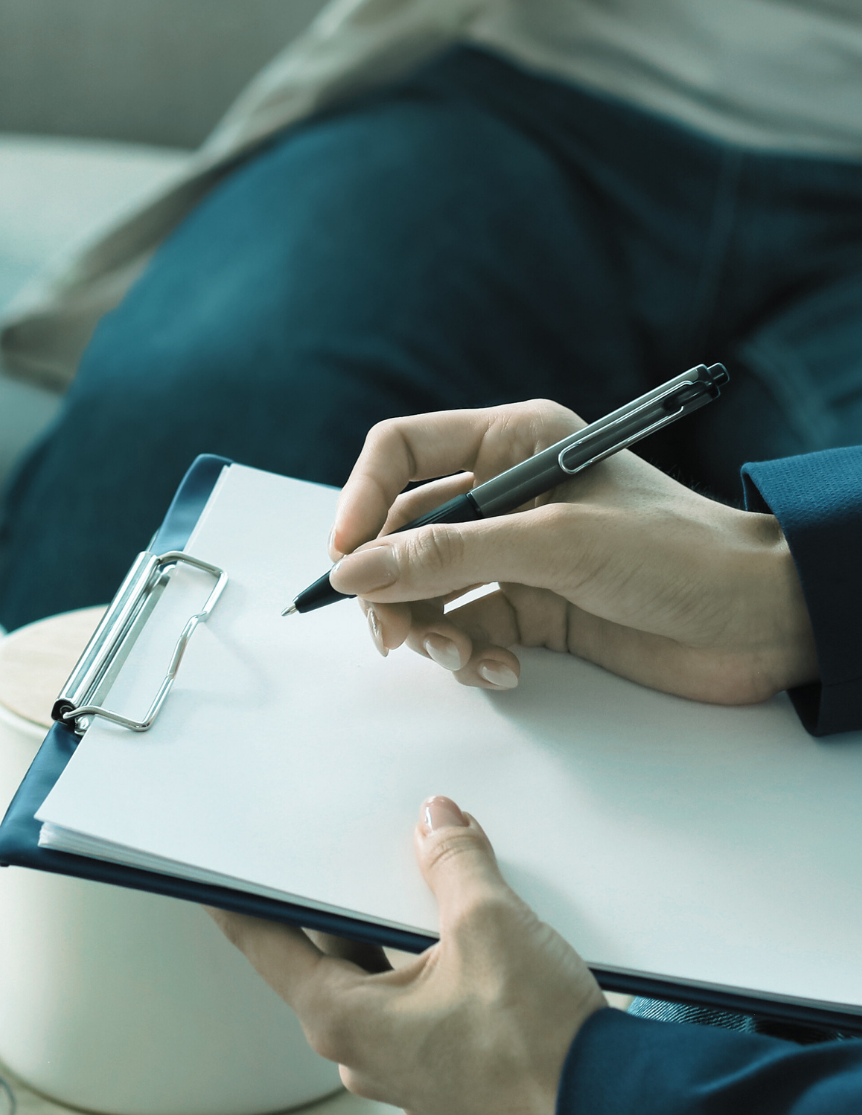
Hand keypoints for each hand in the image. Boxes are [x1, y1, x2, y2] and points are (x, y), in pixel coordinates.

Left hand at [213, 798, 605, 1114]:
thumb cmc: (542, 1043)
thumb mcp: (490, 926)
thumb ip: (453, 864)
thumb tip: (435, 821)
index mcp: (344, 1020)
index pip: (265, 945)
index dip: (235, 903)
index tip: (204, 877)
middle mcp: (363, 1053)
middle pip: (327, 957)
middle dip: (336, 903)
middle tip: (327, 854)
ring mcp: (408, 1068)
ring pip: (378, 979)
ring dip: (390, 932)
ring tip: (408, 878)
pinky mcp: (450, 1072)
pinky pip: (416, 1003)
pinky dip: (425, 963)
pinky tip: (455, 930)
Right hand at [326, 400, 816, 704]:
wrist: (768, 620)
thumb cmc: (684, 553)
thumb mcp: (559, 543)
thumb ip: (452, 556)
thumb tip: (358, 571)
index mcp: (512, 442)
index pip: (401, 454)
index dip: (362, 500)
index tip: (345, 558)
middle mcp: (505, 493)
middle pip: (401, 532)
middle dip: (390, 585)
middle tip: (393, 633)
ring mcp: (516, 554)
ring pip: (424, 589)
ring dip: (427, 630)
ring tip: (458, 658)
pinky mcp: (532, 609)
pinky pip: (463, 631)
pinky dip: (468, 657)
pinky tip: (500, 672)